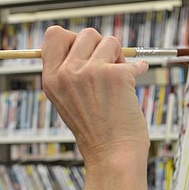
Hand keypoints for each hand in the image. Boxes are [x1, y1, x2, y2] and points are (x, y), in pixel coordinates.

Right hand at [40, 26, 149, 164]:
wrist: (112, 156)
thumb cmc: (94, 129)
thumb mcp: (67, 99)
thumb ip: (69, 71)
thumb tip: (90, 42)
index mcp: (51, 78)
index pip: (54, 35)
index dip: (73, 38)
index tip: (85, 53)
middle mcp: (66, 73)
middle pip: (86, 33)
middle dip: (101, 47)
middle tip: (106, 70)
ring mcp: (89, 73)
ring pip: (110, 41)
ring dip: (118, 57)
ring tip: (117, 81)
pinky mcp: (114, 76)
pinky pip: (131, 59)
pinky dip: (137, 70)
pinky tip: (134, 83)